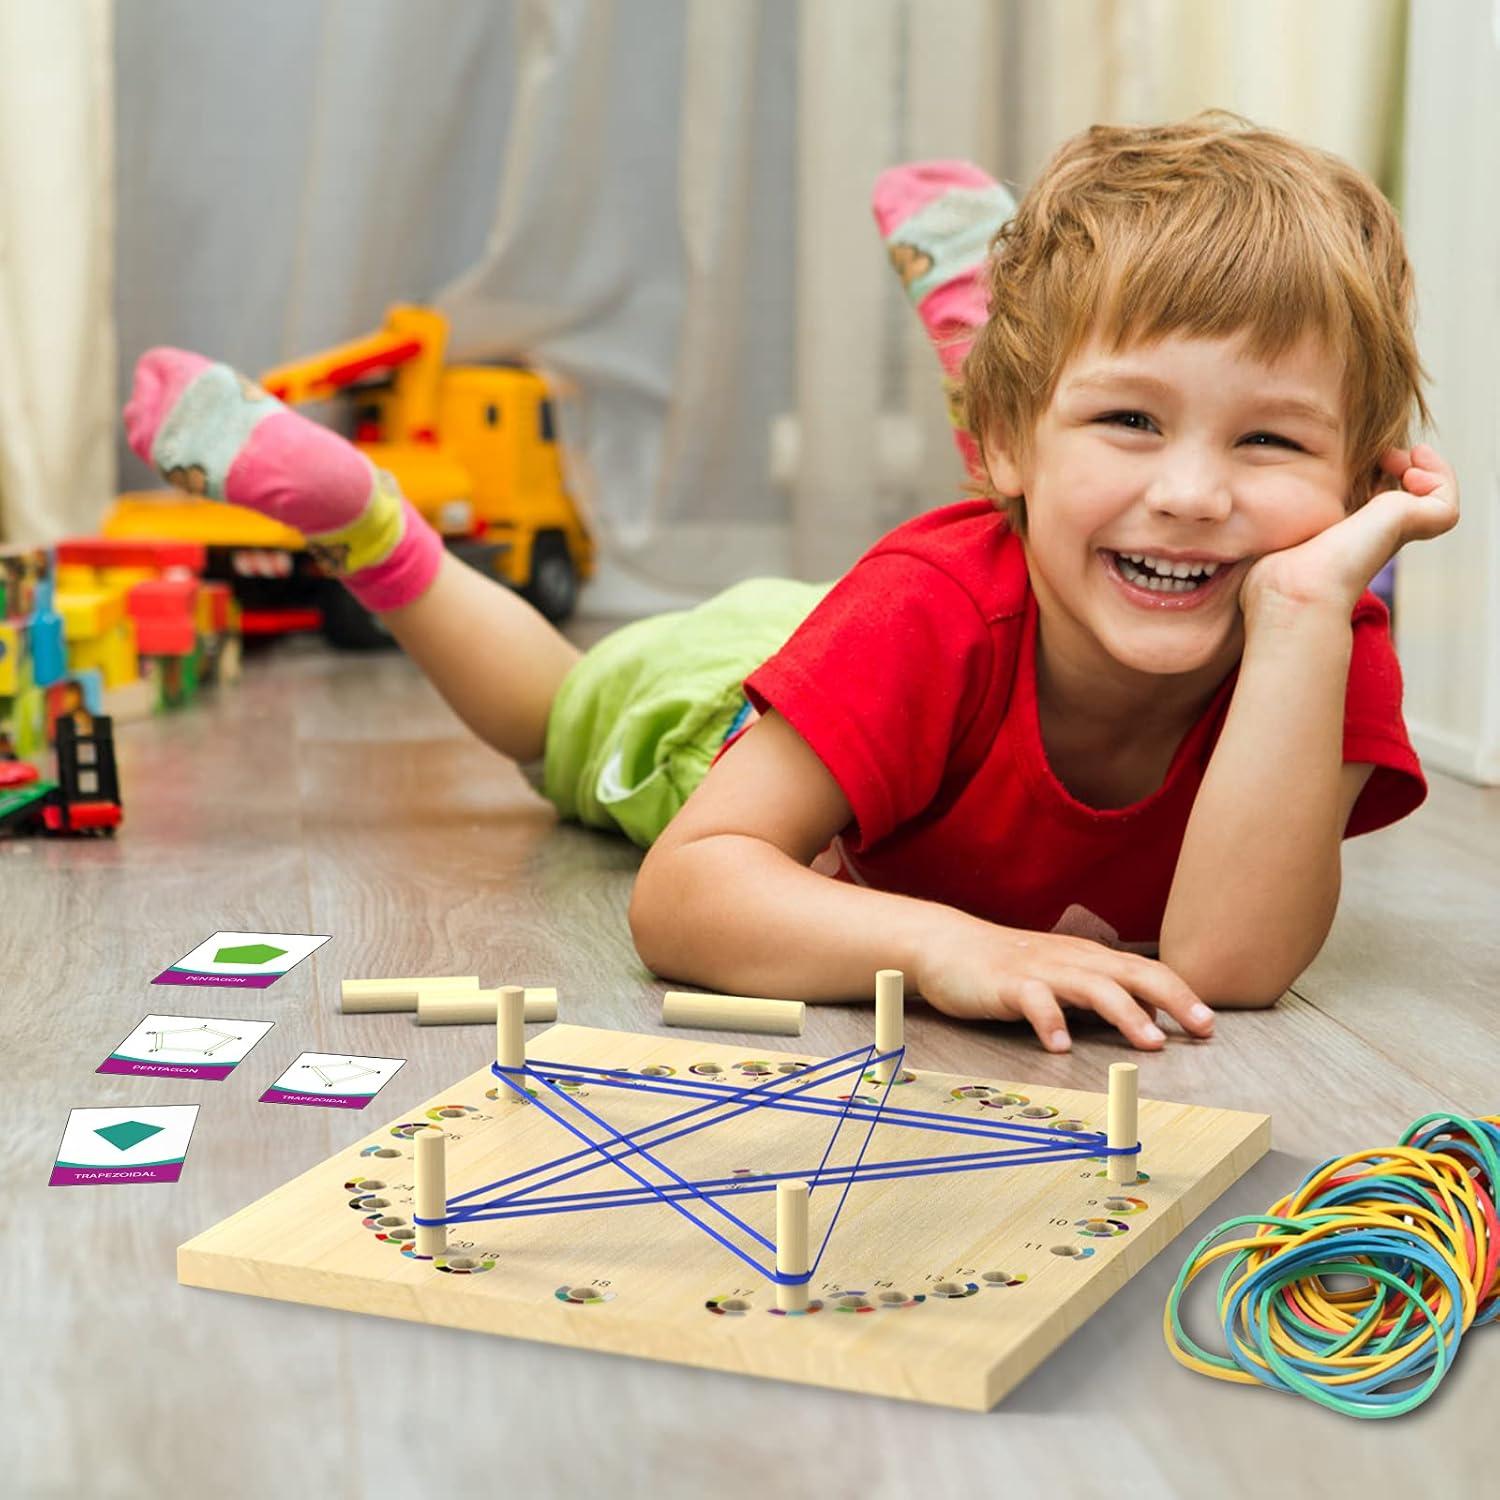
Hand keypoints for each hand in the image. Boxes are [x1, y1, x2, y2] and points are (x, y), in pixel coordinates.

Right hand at [915, 915, 1214, 1051]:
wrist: (945, 944)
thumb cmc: (1006, 966)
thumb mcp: (1060, 976)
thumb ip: (1099, 993)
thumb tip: (1148, 1020)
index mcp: (1088, 959)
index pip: (1144, 971)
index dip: (1180, 993)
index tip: (1209, 1023)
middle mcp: (1071, 960)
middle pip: (1131, 973)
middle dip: (1172, 998)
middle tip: (1202, 1028)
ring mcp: (1039, 970)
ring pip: (1091, 986)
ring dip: (1125, 1013)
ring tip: (1151, 1041)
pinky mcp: (1005, 984)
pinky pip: (1033, 1001)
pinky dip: (1050, 1022)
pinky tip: (1061, 1047)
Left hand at [1240, 443, 1459, 620]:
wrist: (1293, 594)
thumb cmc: (1270, 574)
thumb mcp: (1264, 535)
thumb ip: (1256, 522)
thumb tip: (1209, 512)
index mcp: (1346, 535)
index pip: (1373, 498)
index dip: (1373, 473)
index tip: (1359, 459)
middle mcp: (1377, 534)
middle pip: (1405, 493)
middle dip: (1397, 464)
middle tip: (1383, 454)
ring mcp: (1399, 531)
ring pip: (1433, 495)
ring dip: (1423, 467)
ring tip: (1398, 456)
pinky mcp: (1414, 527)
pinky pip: (1445, 499)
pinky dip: (1440, 475)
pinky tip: (1408, 464)